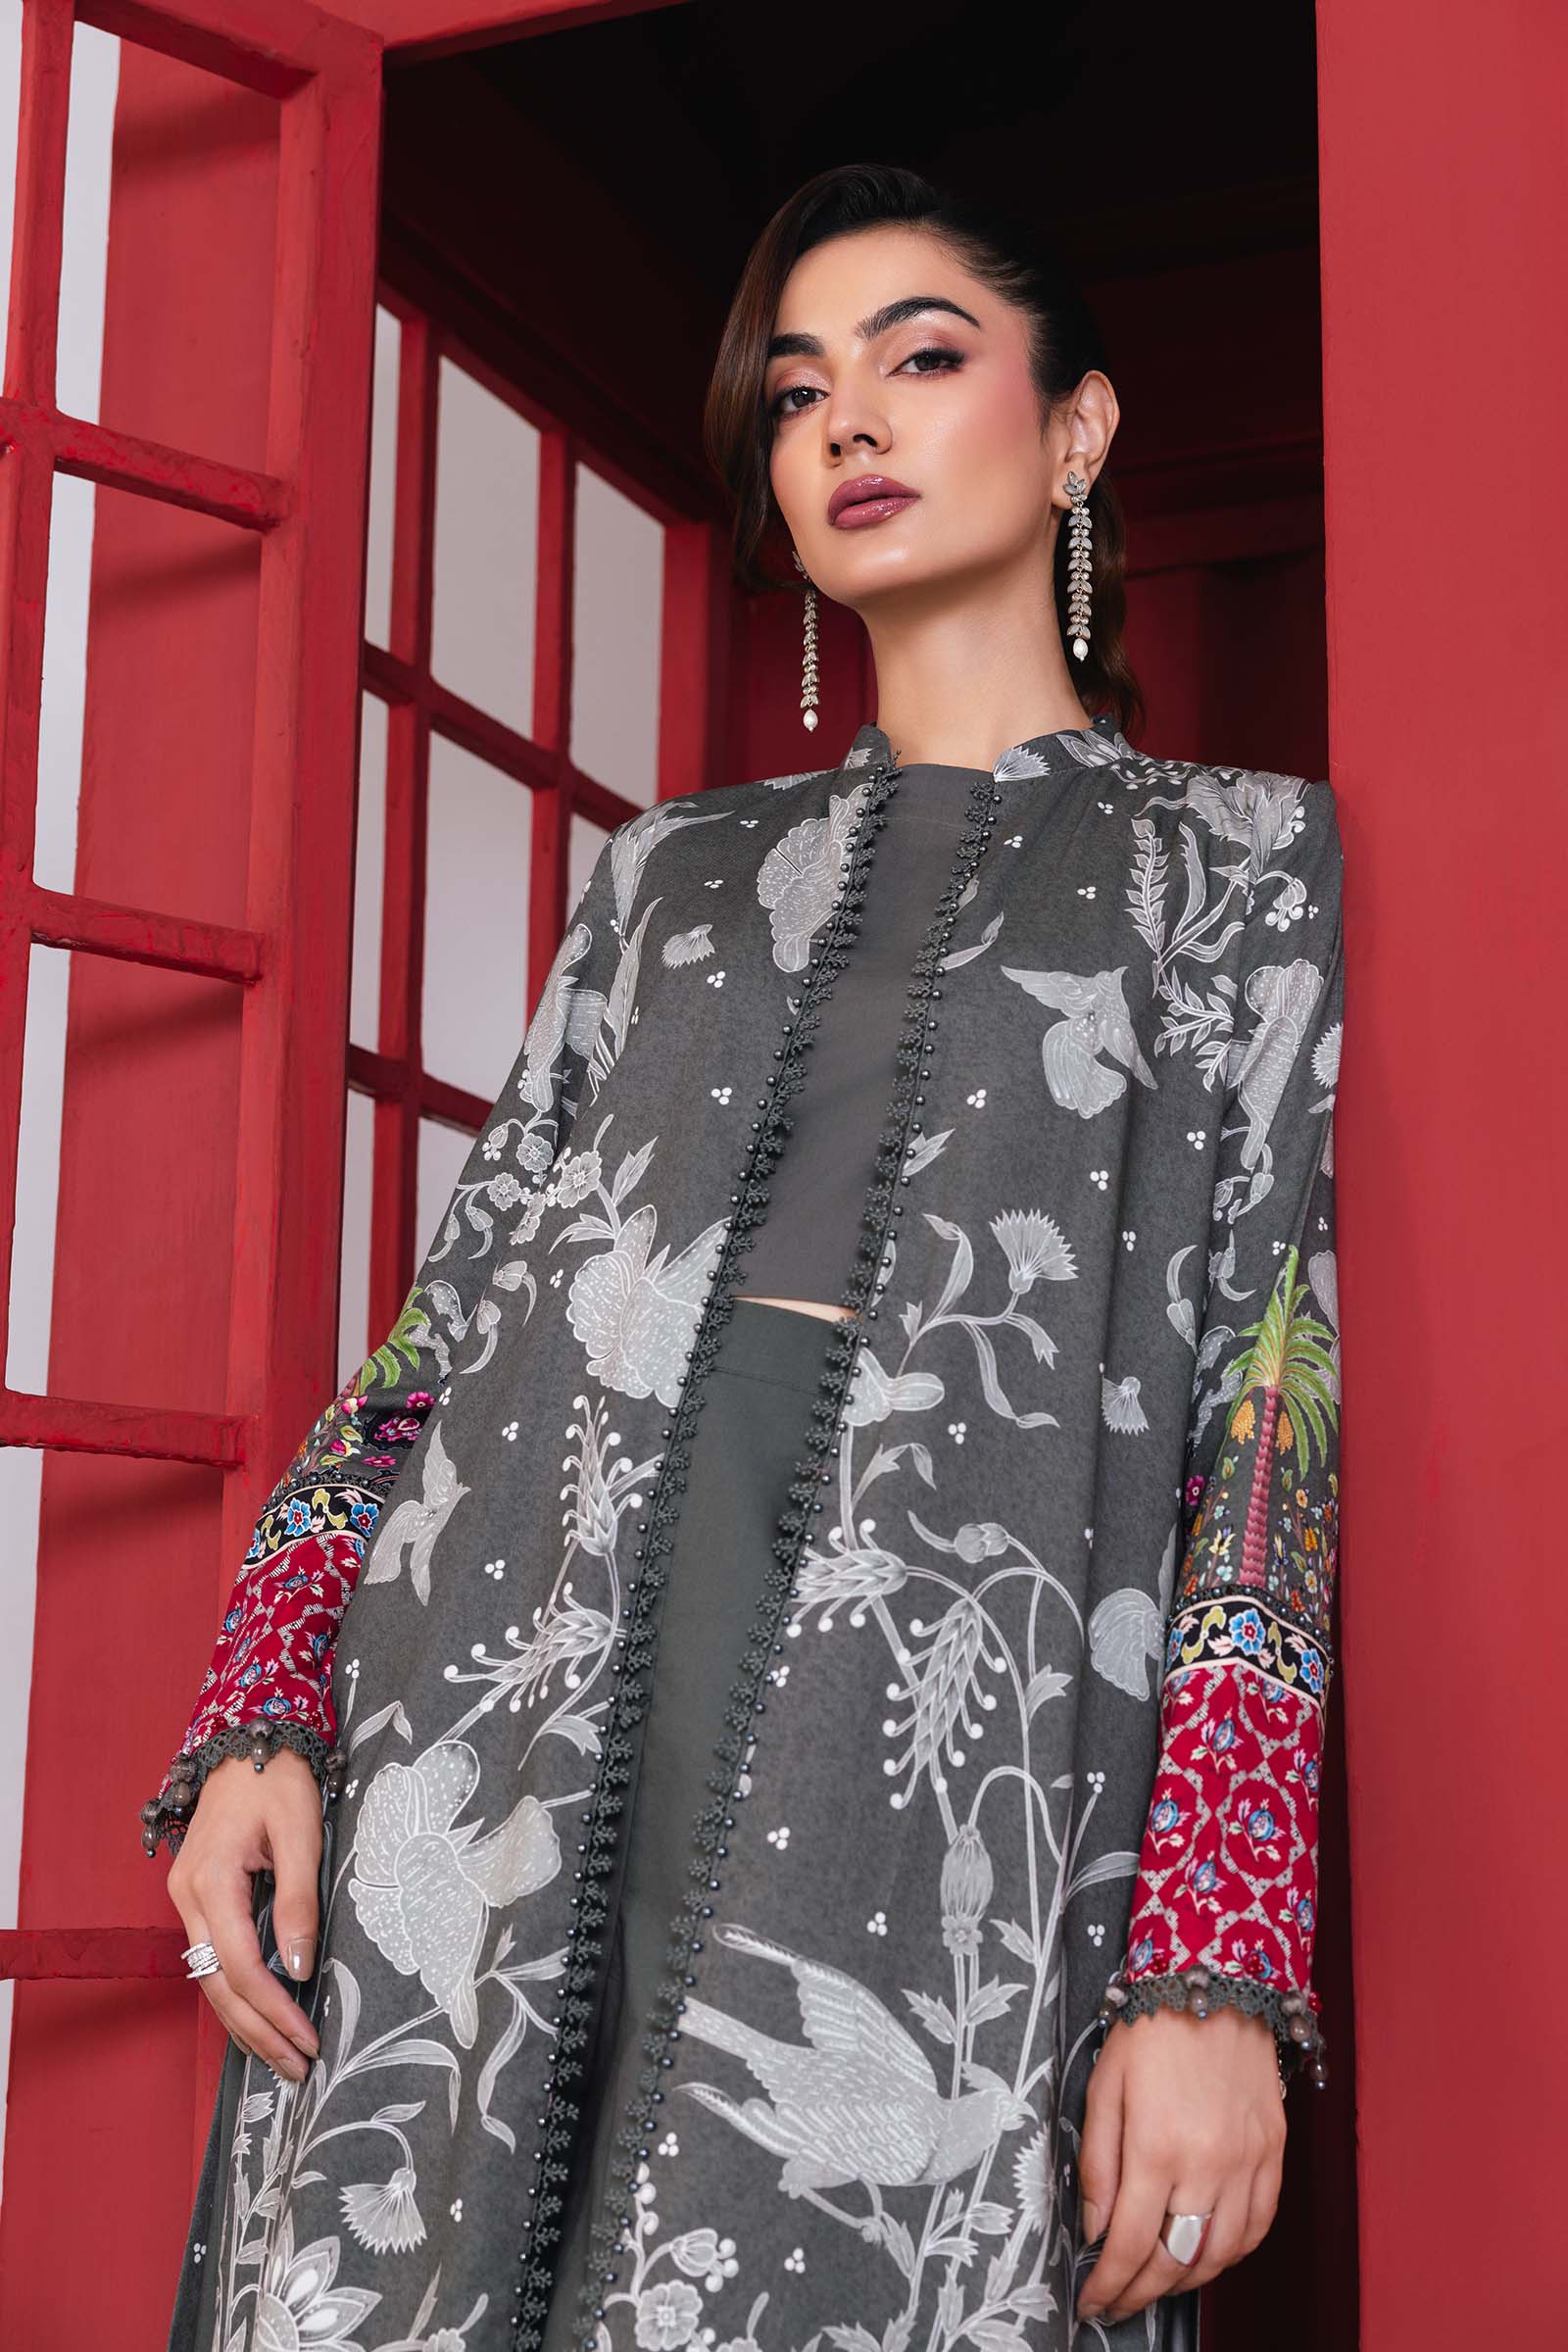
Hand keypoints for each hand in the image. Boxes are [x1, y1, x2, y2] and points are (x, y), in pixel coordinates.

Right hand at [165, 1748, 323, 2082]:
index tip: (308, 2039)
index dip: (273, 2008)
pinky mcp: (200, 1898)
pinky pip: (214, 1960)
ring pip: (210, 1980)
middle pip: (218, 1986)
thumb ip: (298, 1898)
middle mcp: (189, 1898)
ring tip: (283, 2059)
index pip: (240, 1965)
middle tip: (299, 2069)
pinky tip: (261, 2019)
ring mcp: (189, 1900)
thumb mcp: (300, 1830)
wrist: (249, 1739)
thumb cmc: (279, 1779)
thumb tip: (298, 1965)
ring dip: (246, 2023)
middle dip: (258, 2032)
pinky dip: (237, 1995)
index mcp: (210, 1881)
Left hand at [1075, 2003, 1285, 2323]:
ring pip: (1221, 2255)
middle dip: (1141, 2294)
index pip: (1131, 2245)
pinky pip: (1259, 2226)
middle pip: (1175, 2261)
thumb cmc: (1151, 2030)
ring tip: (1157, 2284)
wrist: (1215, 1982)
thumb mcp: (1103, 2088)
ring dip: (1186, 2282)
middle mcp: (1207, 2164)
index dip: (1109, 2285)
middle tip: (1118, 2304)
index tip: (1092, 2303)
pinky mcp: (1273, 2153)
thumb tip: (1095, 2230)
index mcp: (1156, 2147)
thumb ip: (1097, 2165)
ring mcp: (1247, 2162)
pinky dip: (1232, 2253)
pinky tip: (1207, 2254)